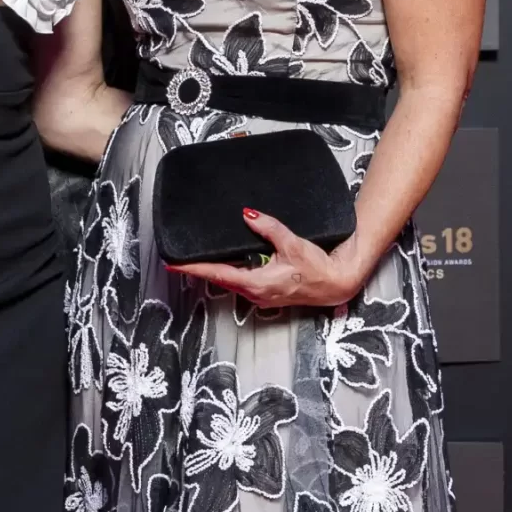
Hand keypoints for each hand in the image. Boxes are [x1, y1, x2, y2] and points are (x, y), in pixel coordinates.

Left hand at [166, 211, 369, 309]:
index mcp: (257, 284)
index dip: (194, 269)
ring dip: (214, 272)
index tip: (174, 265)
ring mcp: (260, 296)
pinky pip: (241, 283)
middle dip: (199, 270)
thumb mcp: (293, 244)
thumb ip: (269, 228)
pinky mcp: (267, 294)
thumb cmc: (318, 269)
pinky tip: (226, 266)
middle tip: (179, 261)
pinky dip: (229, 274)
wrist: (336, 284)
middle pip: (219, 280)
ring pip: (230, 282)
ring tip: (196, 262)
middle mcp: (255, 294)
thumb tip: (248, 215)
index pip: (217, 274)